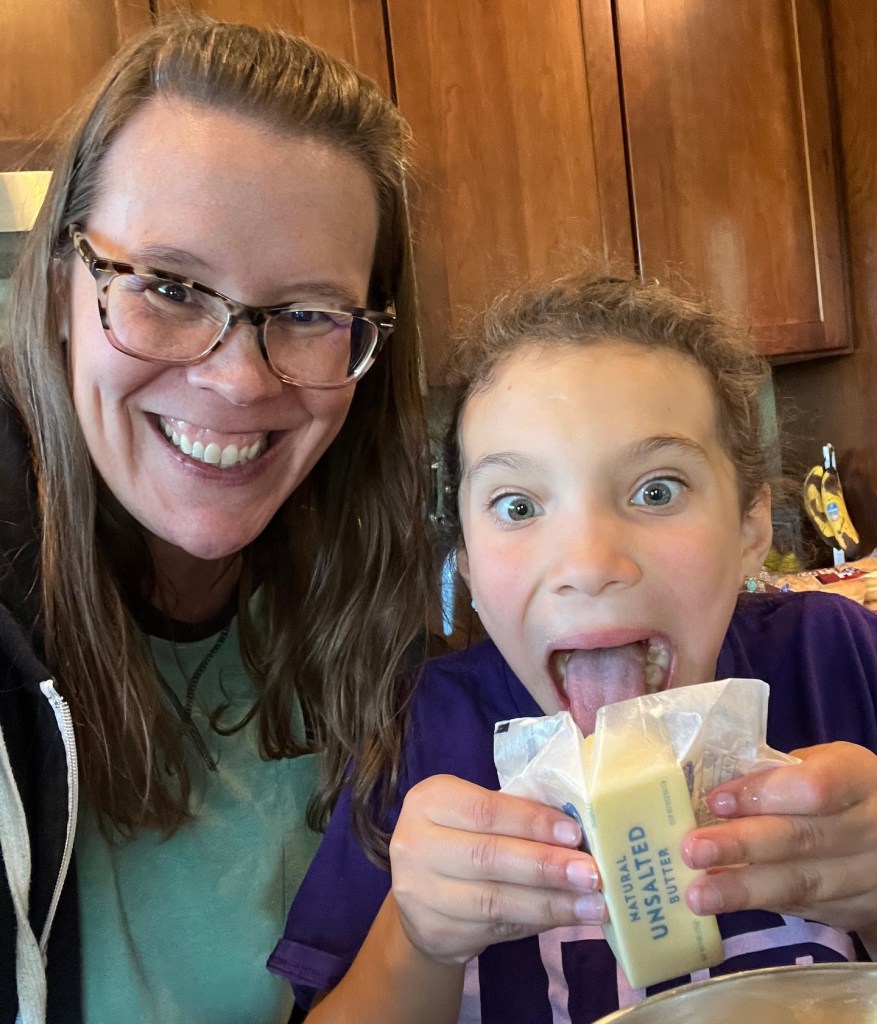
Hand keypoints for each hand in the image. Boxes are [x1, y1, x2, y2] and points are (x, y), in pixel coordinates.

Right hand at [389, 774, 605, 965]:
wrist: (419, 894)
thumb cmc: (461, 839)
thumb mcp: (474, 813)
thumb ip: (514, 817)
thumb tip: (575, 833)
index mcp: (430, 802)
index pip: (485, 811)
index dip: (532, 822)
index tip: (574, 834)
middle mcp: (415, 844)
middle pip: (489, 857)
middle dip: (546, 866)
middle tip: (591, 874)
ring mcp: (420, 893)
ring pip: (495, 900)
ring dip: (551, 903)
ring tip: (592, 905)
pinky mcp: (435, 932)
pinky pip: (497, 927)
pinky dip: (538, 922)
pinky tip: (566, 918)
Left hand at [681, 742, 876, 937]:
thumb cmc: (839, 790)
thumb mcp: (821, 766)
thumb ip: (777, 775)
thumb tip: (713, 794)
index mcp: (857, 778)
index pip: (813, 786)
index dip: (763, 794)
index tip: (717, 802)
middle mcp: (869, 828)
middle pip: (801, 838)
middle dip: (740, 845)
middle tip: (692, 850)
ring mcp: (866, 875)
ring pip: (800, 883)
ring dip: (742, 889)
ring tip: (697, 893)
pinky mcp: (854, 909)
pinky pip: (801, 906)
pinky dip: (758, 904)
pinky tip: (722, 900)